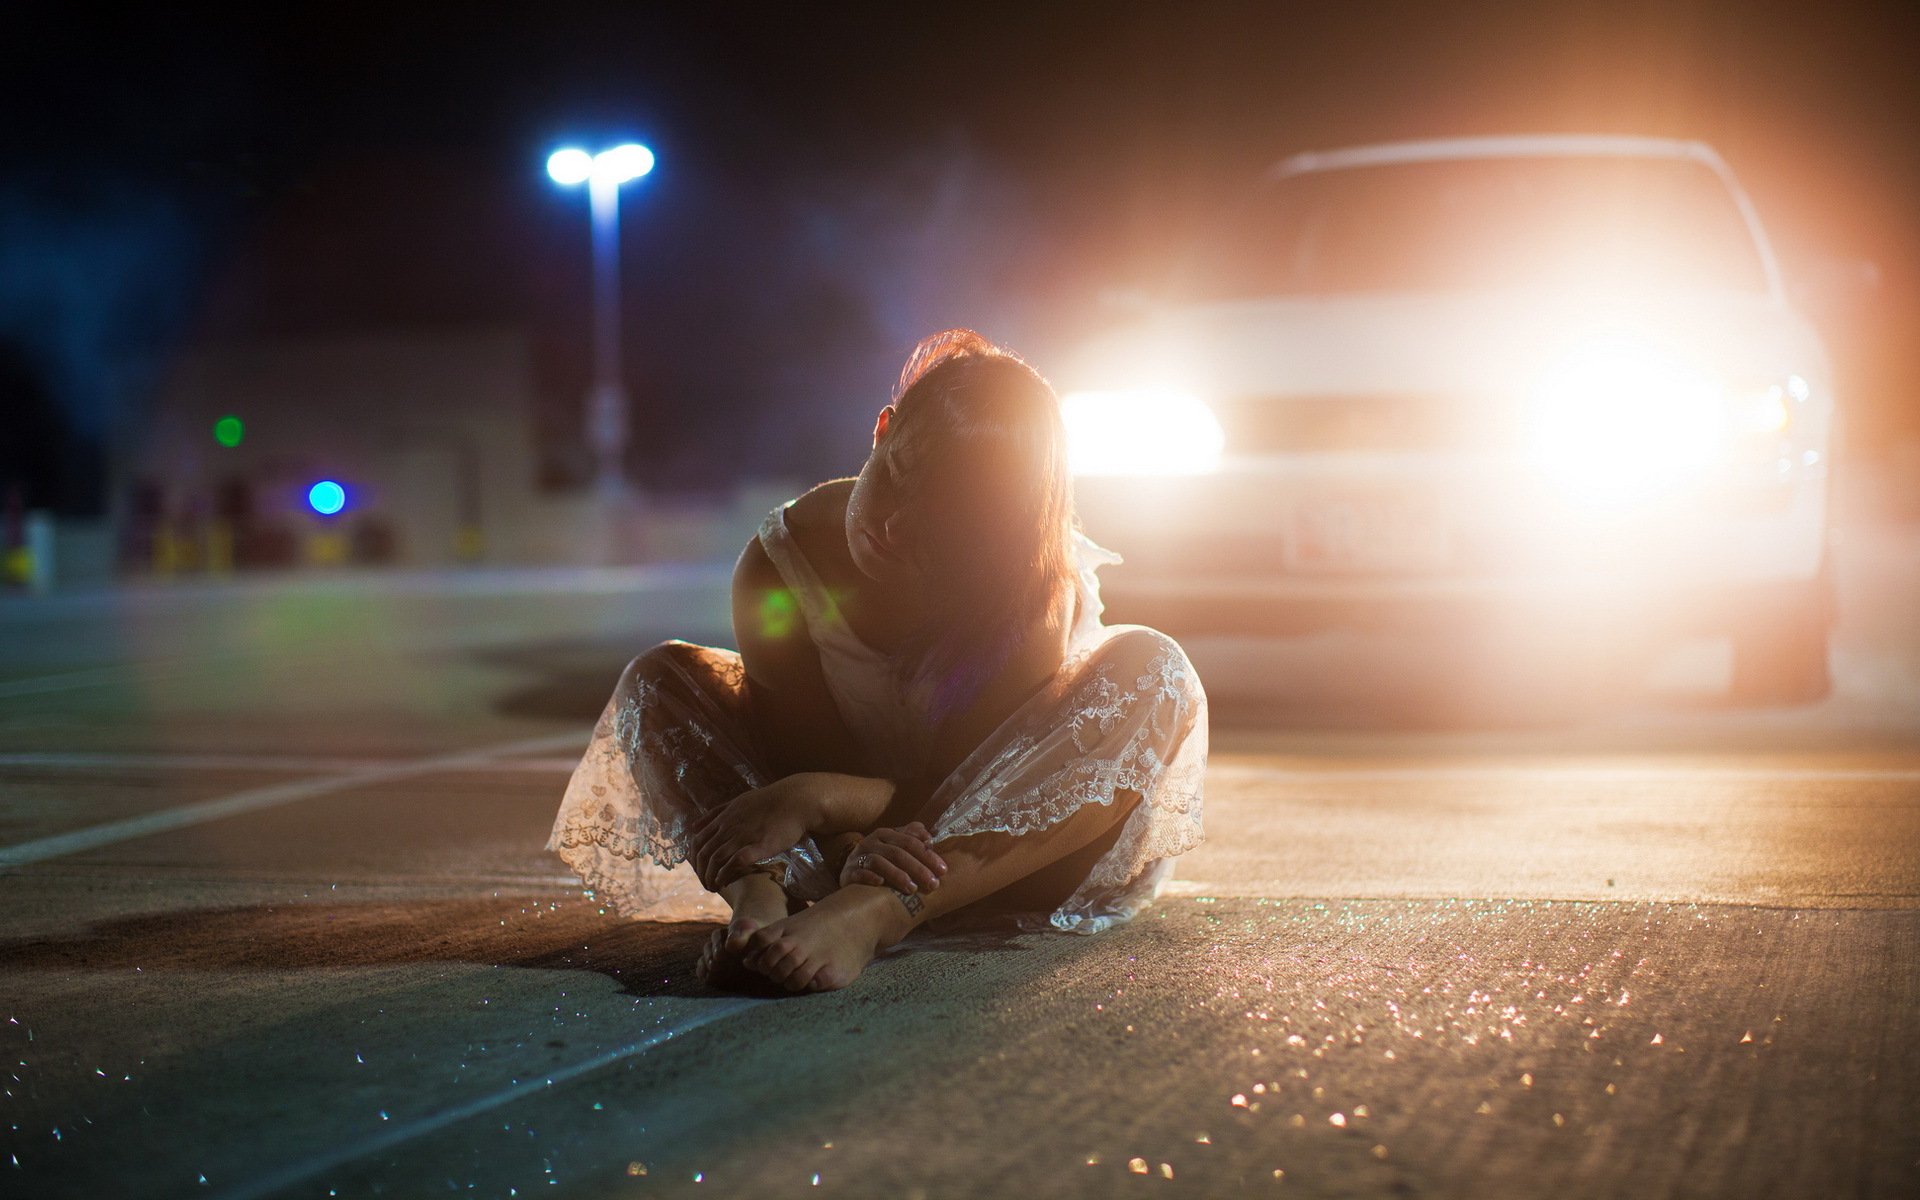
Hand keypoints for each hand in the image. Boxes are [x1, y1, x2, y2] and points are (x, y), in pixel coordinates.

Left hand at [687, 778, 820, 890]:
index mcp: (724, 817)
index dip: (695, 860)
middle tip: (706, 884)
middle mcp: (729, 826)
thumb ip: (716, 813)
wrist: (797, 800)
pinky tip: (724, 882)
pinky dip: (725, 874)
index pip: (697, 841)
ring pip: (715, 859)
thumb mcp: (738, 802)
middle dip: (700, 873)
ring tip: (714, 888)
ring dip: (710, 877)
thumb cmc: (770, 802)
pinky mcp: (758, 845)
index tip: (700, 871)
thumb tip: (694, 825)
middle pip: (704, 854)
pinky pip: (734, 862)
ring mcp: (743, 835)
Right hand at [839, 822, 946, 894]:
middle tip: (933, 884)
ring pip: (879, 862)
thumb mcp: (896, 848)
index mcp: (886, 834)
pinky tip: (881, 884)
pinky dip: (870, 877)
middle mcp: (871, 842)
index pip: (910, 841)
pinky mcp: (847, 873)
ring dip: (897, 875)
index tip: (943, 870)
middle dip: (918, 868)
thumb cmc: (882, 862)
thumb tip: (929, 838)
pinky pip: (858, 873)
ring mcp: (858, 857)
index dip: (928, 855)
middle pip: (898, 852)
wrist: (851, 875)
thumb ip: (913, 840)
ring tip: (912, 889)